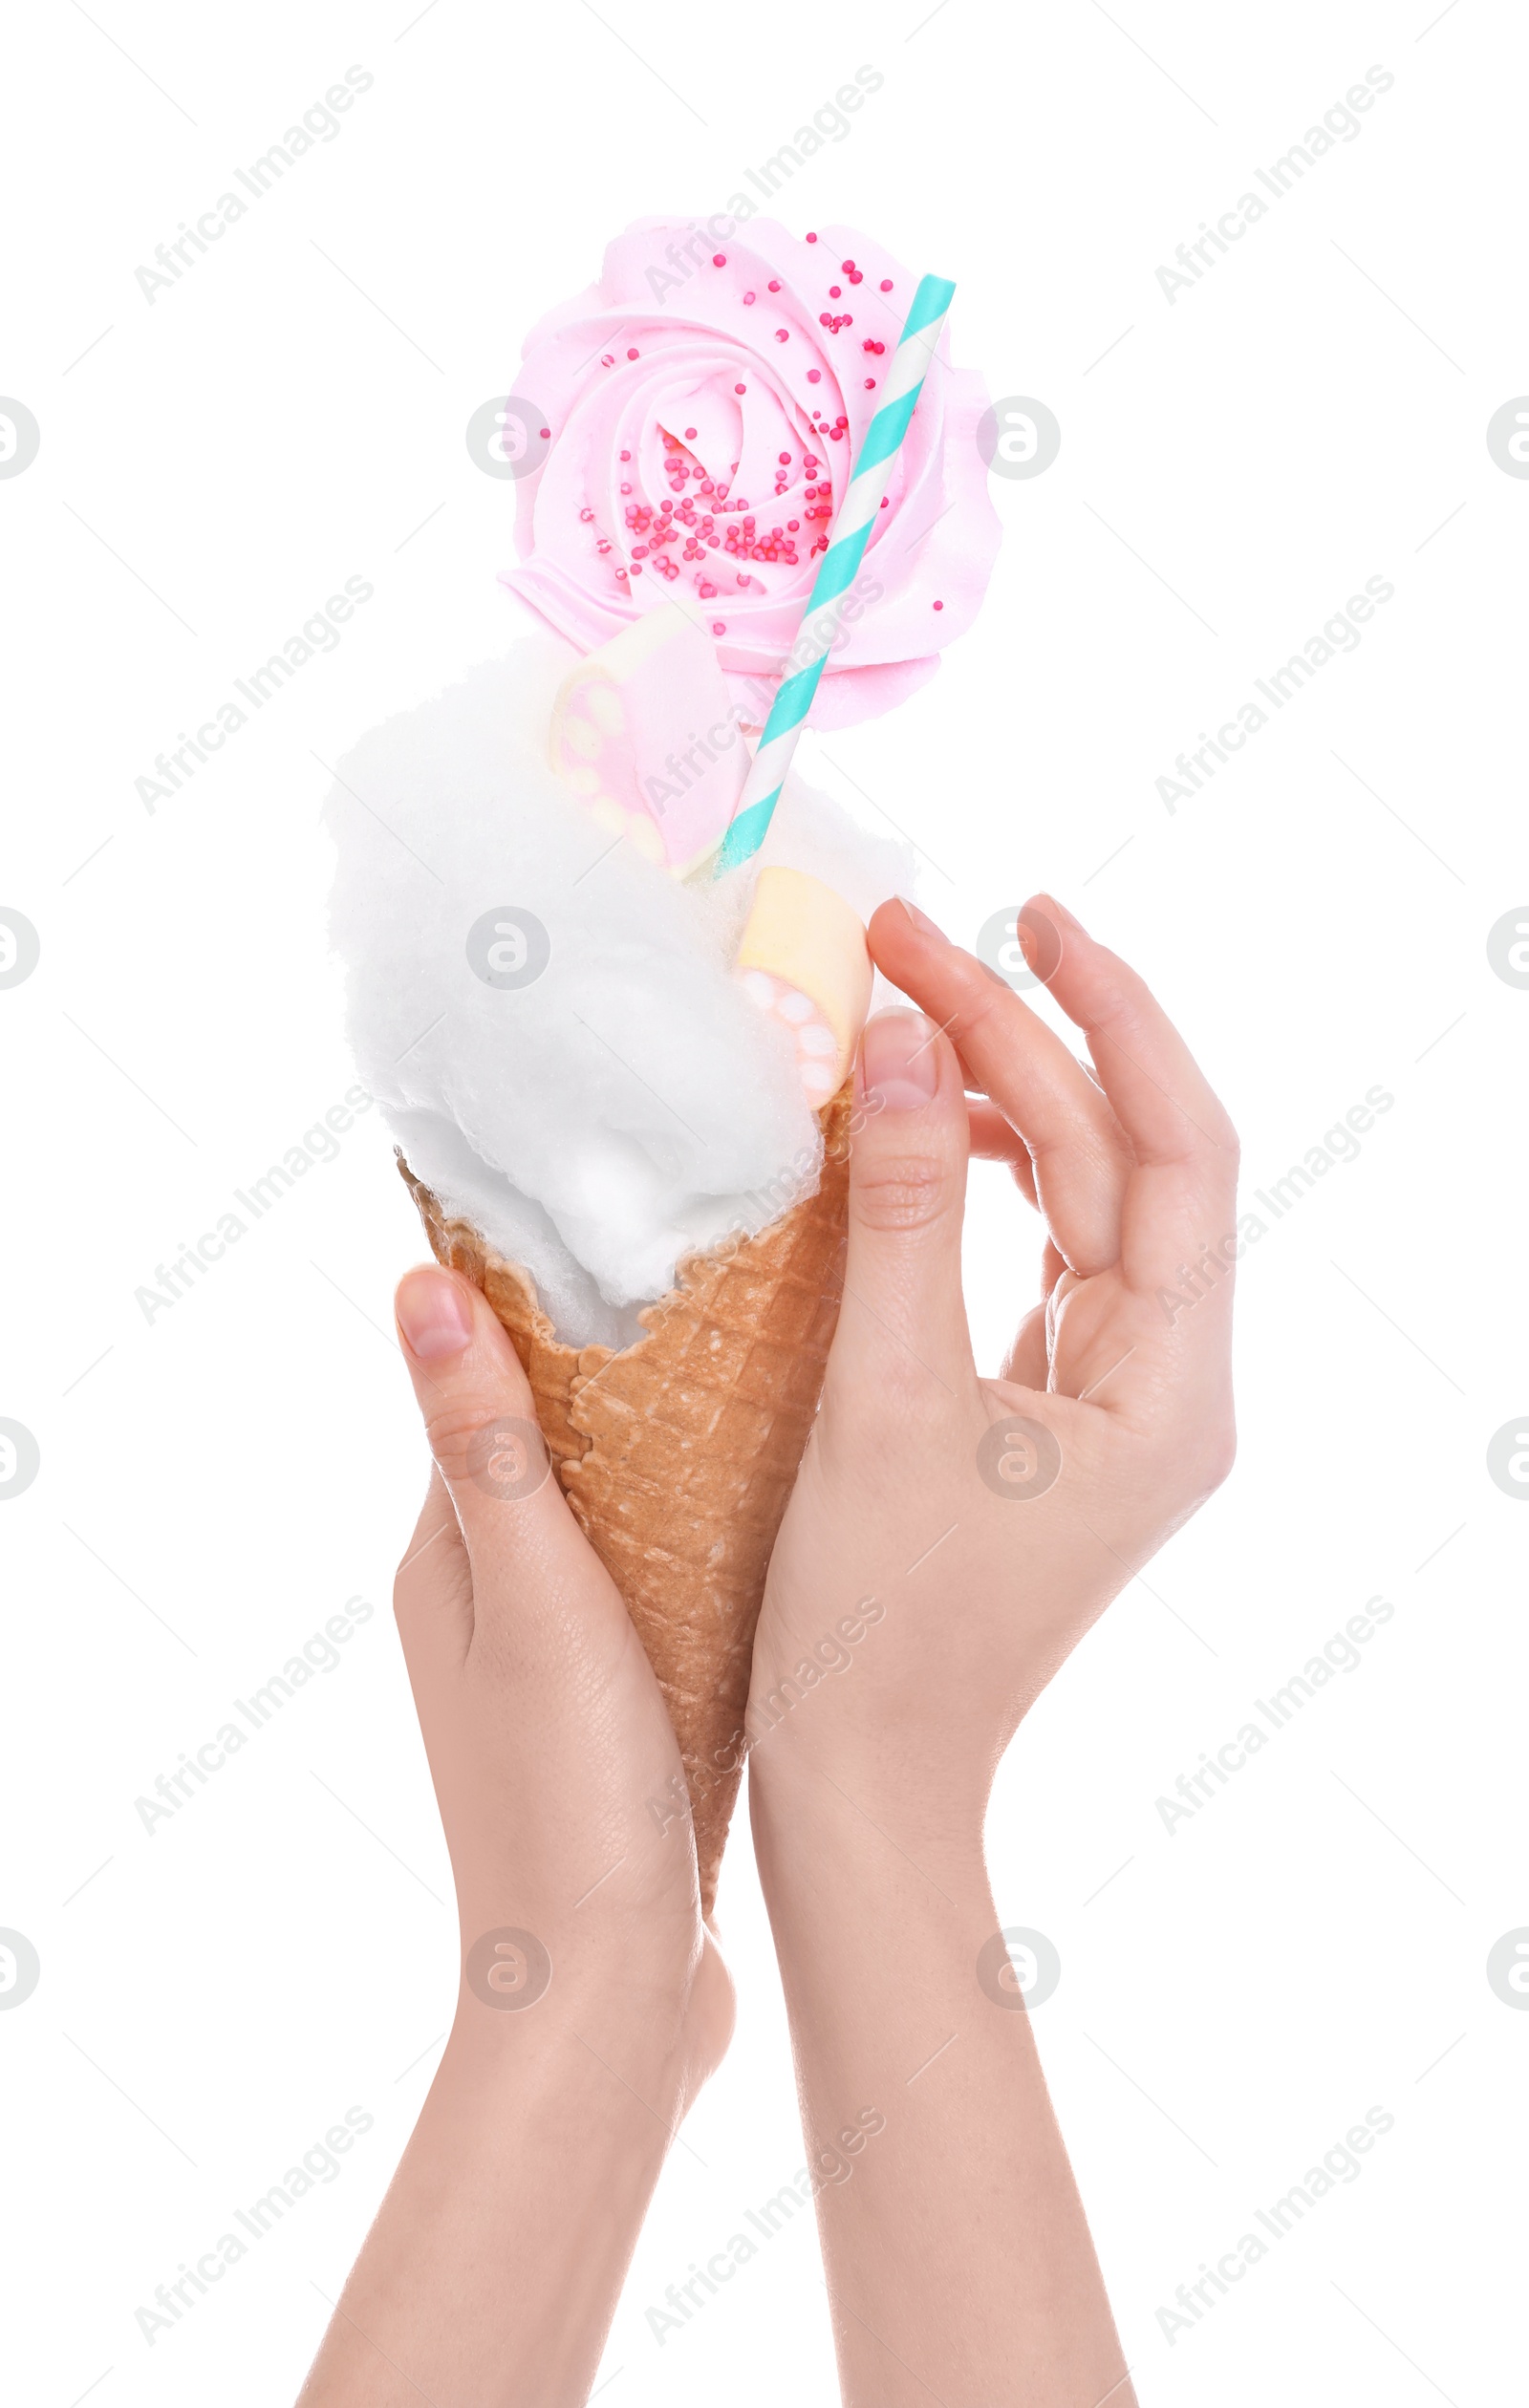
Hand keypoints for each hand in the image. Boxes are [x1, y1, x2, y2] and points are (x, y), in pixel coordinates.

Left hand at [299, 1266, 729, 2404]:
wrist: (607, 2001)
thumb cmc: (566, 1798)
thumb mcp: (532, 1600)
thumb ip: (486, 1447)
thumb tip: (415, 1284)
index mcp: (449, 1558)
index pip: (485, 1389)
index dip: (547, 1304)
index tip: (633, 1221)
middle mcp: (492, 1599)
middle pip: (562, 1443)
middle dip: (634, 1367)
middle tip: (746, 1280)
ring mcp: (561, 1658)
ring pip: (625, 1513)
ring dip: (683, 1451)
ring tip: (789, 1368)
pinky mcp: (626, 1708)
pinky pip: (666, 1584)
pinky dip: (711, 1535)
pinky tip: (793, 1508)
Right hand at [744, 895, 1234, 2407]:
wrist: (863, 1790)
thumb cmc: (877, 1629)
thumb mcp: (884, 1403)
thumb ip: (897, 1212)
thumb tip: (898, 1039)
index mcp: (1173, 1387)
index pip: (1177, 1148)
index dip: (1114, 1016)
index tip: (1030, 915)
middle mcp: (1168, 1387)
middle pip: (1116, 1162)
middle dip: (1022, 1042)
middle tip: (905, 941)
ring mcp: (1110, 1404)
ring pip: (1074, 1206)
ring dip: (996, 1105)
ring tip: (900, 1015)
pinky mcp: (1045, 1420)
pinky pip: (1030, 1263)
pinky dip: (972, 1186)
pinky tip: (904, 1139)